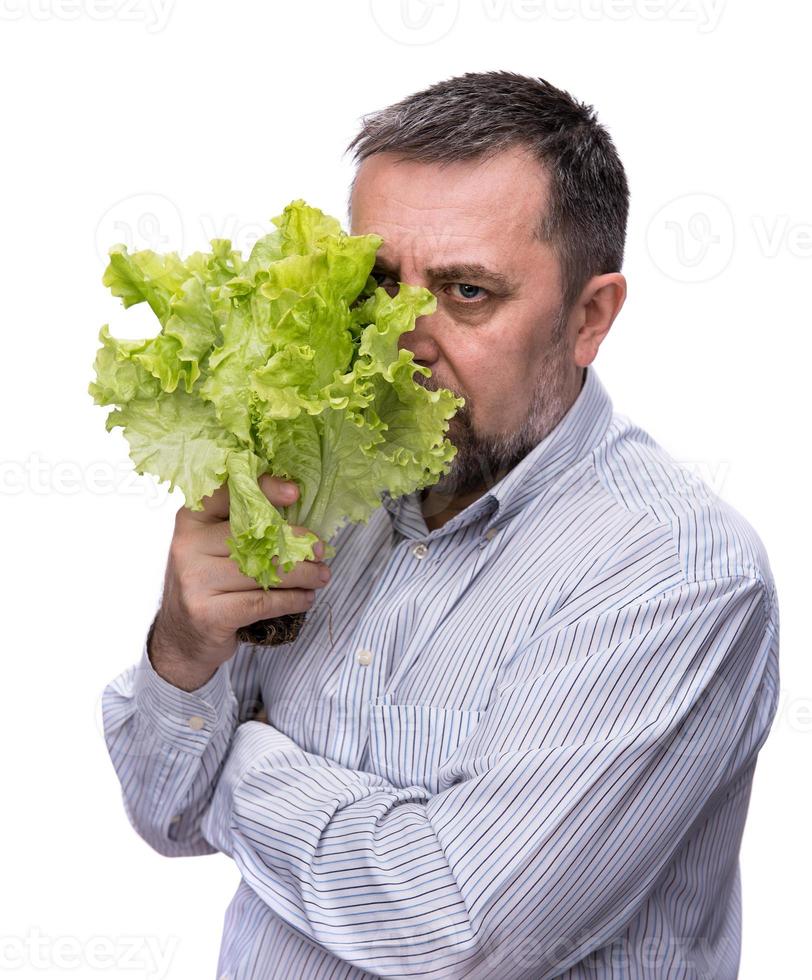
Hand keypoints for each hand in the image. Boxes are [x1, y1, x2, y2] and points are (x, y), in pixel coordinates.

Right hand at [148, 474, 330, 690]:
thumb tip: (296, 509)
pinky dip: (291, 600)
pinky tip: (306, 598)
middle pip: (253, 537)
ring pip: (262, 571)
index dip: (263, 490)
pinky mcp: (208, 613)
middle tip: (320, 549)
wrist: (182, 639)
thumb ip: (241, 528)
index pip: (227, 495)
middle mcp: (187, 546)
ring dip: (302, 574)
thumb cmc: (208, 584)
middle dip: (295, 543)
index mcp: (190, 520)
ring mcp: (195, 580)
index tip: (295, 493)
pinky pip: (262, 602)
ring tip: (321, 576)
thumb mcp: (213, 548)